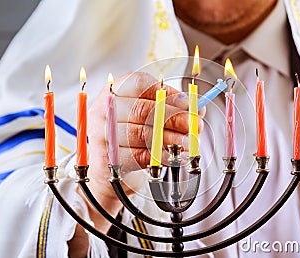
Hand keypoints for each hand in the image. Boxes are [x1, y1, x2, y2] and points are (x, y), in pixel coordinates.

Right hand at [81, 72, 204, 229]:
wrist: (109, 168)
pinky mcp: (106, 159)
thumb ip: (171, 109)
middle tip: (194, 124)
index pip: (139, 83)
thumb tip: (198, 109)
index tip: (188, 102)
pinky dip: (162, 157)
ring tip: (189, 142)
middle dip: (173, 117)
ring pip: (141, 134)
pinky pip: (138, 157)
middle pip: (141, 109)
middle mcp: (104, 110)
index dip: (167, 92)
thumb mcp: (149, 116)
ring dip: (171, 139)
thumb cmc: (132, 134)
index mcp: (114, 91)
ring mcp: (101, 135)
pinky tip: (176, 157)